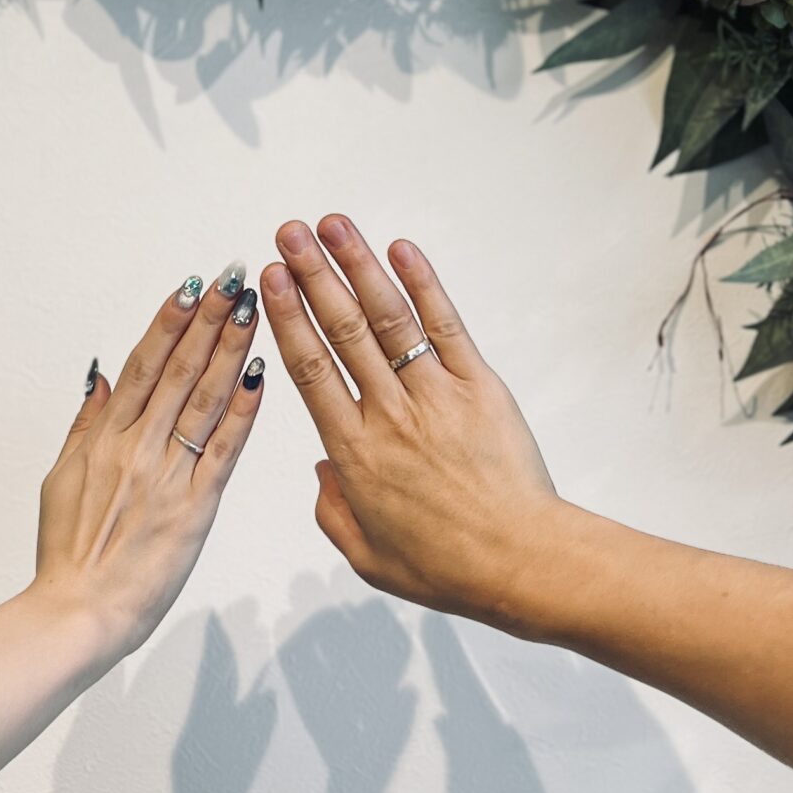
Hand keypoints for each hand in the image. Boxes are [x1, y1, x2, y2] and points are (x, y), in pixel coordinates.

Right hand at [34, 266, 265, 663]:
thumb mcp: (60, 478)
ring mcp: (167, 474)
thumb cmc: (68, 555)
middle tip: (235, 277)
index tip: (193, 284)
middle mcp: (138, 446)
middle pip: (179, 368)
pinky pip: (224, 449)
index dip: (170, 320)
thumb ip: (84, 425)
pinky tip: (260, 375)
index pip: (144, 363)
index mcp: (106, 438)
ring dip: (230, 348)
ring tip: (252, 308)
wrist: (75, 613)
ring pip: (204, 397)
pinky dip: (243, 410)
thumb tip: (99, 379)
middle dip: (209, 318)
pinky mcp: (195, 507)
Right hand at [261, 216, 571, 634]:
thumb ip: (332, 513)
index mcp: (354, 454)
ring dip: (357, 265)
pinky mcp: (479, 387)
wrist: (523, 563)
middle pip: (341, 330)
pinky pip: (445, 326)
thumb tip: (321, 472)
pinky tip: (401, 248)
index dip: (288, 319)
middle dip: (311, 275)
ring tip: (331, 224)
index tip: (269, 279)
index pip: (310, 371)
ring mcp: (434, 395)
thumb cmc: (450, 567)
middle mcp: (388, 415)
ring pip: (387, 318)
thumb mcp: (369, 557)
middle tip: (287, 233)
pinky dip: (423, 284)